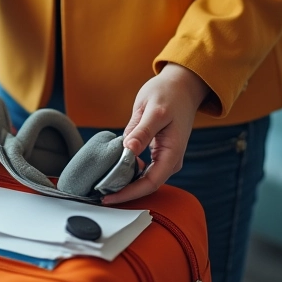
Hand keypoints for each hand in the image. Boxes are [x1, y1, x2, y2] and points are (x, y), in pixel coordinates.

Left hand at [102, 63, 209, 204]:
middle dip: (125, 192)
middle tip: (100, 193)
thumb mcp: (153, 110)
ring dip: (125, 182)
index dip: (129, 193)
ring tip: (103, 183)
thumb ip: (142, 131)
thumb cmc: (169, 94)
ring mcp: (164, 156)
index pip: (150, 183)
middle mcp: (170, 159)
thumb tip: (128, 151)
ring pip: (143, 177)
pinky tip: (113, 168)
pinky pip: (142, 167)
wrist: (182, 85)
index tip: (109, 197)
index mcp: (172, 152)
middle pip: (146, 185)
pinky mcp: (157, 150)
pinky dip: (127, 169)